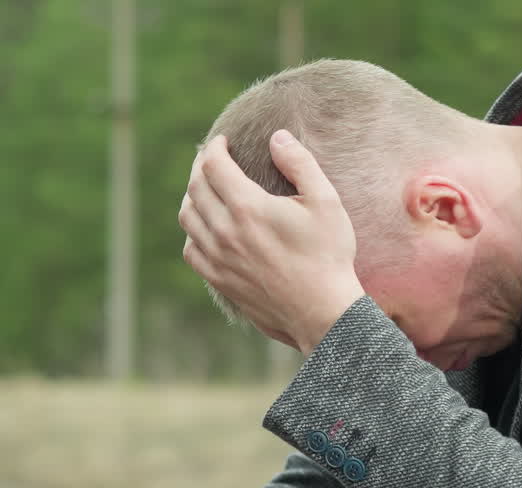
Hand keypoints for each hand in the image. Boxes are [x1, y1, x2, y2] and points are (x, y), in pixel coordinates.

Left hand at [179, 132, 365, 354]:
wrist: (323, 312)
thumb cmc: (328, 257)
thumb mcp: (326, 202)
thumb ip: (300, 163)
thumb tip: (277, 137)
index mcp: (248, 207)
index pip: (213, 165)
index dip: (215, 147)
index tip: (223, 142)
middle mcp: (226, 232)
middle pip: (195, 188)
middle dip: (201, 167)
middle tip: (212, 161)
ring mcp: (220, 260)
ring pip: (188, 218)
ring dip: (192, 198)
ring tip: (206, 191)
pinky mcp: (222, 282)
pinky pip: (192, 252)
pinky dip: (193, 234)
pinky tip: (206, 230)